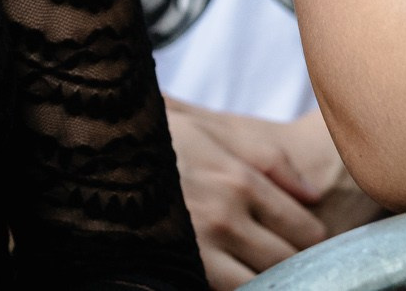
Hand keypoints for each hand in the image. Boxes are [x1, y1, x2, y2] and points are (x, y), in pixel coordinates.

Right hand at [168, 98, 330, 287]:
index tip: (302, 240)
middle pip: (288, 258)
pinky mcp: (181, 266)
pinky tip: (229, 272)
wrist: (93, 145)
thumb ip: (268, 157)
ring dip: (266, 277)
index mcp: (237, 178)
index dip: (309, 238)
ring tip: (254, 264)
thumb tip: (311, 194)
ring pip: (263, 280)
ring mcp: (200, 245)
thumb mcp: (208, 129)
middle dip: (291, 260)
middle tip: (278, 255)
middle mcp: (224, 214)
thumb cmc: (154, 139)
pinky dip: (237, 285)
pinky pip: (229, 290)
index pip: (303, 228)